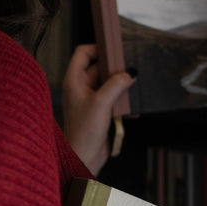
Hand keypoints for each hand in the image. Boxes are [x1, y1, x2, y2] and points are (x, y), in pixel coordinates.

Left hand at [62, 44, 134, 174]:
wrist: (84, 157)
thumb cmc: (84, 132)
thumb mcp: (102, 103)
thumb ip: (116, 84)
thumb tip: (129, 73)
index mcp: (74, 80)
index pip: (83, 53)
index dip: (98, 48)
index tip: (114, 49)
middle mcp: (81, 87)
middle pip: (99, 67)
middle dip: (115, 69)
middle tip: (129, 69)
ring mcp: (91, 99)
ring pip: (108, 83)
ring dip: (121, 85)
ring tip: (132, 87)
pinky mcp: (100, 110)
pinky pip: (113, 98)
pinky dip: (122, 100)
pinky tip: (131, 108)